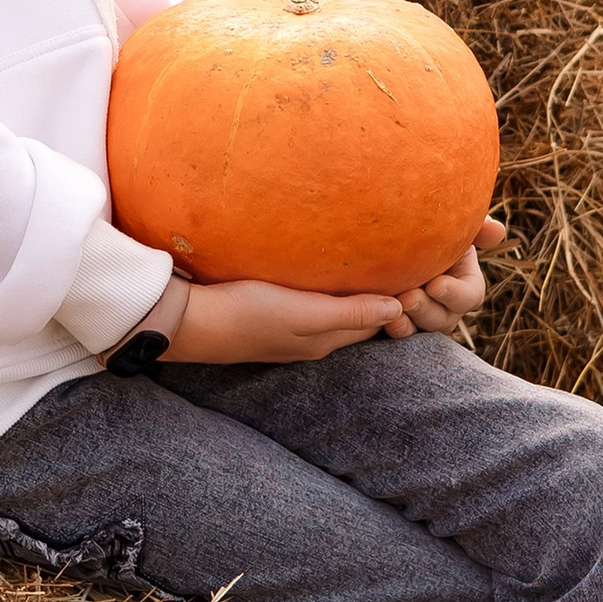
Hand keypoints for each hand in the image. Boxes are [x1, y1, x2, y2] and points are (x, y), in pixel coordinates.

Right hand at [160, 276, 412, 366]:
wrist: (190, 323)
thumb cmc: (247, 314)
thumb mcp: (303, 312)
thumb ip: (349, 313)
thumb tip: (399, 309)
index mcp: (325, 341)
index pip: (375, 322)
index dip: (396, 300)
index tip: (412, 270)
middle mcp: (311, 341)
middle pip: (356, 319)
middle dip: (378, 296)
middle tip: (397, 260)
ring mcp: (289, 331)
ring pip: (333, 313)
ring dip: (351, 293)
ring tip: (365, 261)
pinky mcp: (269, 317)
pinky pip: (310, 306)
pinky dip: (324, 291)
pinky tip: (319, 271)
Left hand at [392, 214, 504, 336]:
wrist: (385, 239)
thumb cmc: (428, 228)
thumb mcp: (453, 225)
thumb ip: (476, 226)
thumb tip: (497, 231)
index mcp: (464, 283)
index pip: (470, 295)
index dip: (455, 294)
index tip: (435, 285)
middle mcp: (445, 306)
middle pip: (444, 319)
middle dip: (427, 310)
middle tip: (408, 297)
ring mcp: (421, 318)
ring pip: (421, 331)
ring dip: (409, 324)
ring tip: (393, 311)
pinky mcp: (396, 322)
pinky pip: (397, 334)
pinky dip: (390, 328)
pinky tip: (379, 320)